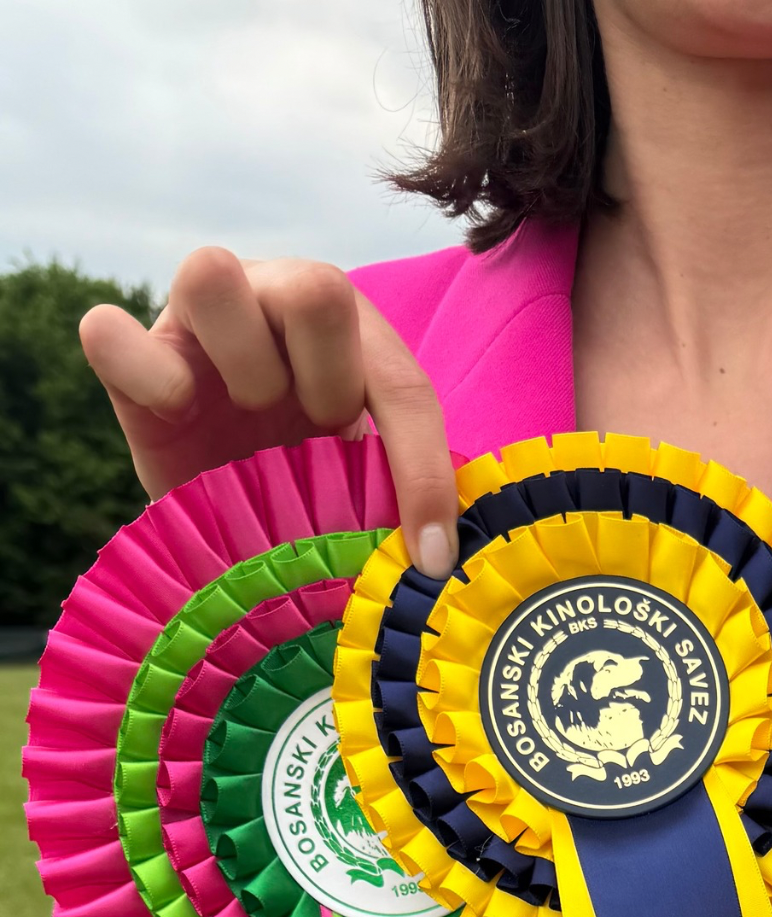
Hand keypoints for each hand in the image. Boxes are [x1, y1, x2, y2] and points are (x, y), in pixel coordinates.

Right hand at [79, 247, 457, 576]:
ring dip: (244, 364)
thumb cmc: (302, 493)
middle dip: (327, 380)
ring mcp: (196, 320)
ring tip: (248, 422)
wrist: (223, 518)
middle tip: (315, 434)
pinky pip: (108, 330)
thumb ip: (395, 497)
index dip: (423, 471)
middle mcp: (275, 303)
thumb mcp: (359, 491)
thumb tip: (438, 562)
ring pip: (209, 273)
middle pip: (317, 288)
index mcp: (351, 336)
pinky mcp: (131, 357)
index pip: (402, 386)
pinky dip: (142, 370)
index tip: (430, 555)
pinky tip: (175, 411)